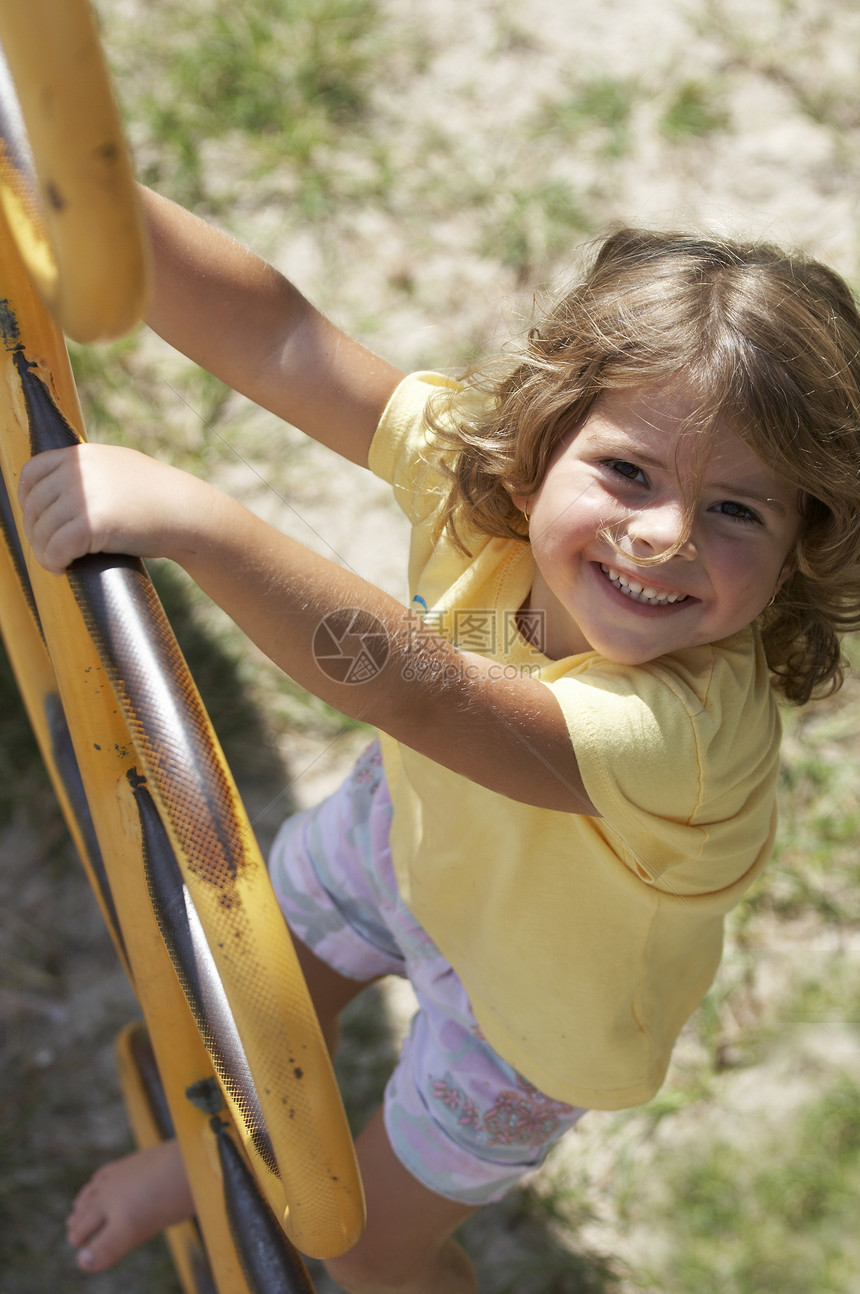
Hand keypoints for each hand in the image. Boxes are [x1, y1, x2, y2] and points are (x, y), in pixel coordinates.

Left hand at [18, 443, 196, 574]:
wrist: (188, 512)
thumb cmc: (159, 497)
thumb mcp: (120, 468)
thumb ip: (91, 472)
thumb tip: (63, 489)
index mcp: (82, 455)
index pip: (32, 473)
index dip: (26, 500)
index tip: (36, 519)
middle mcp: (79, 472)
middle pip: (35, 506)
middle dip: (36, 532)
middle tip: (49, 549)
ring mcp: (84, 497)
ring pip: (43, 530)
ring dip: (44, 551)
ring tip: (56, 562)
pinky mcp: (93, 524)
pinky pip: (56, 547)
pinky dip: (53, 561)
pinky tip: (61, 568)